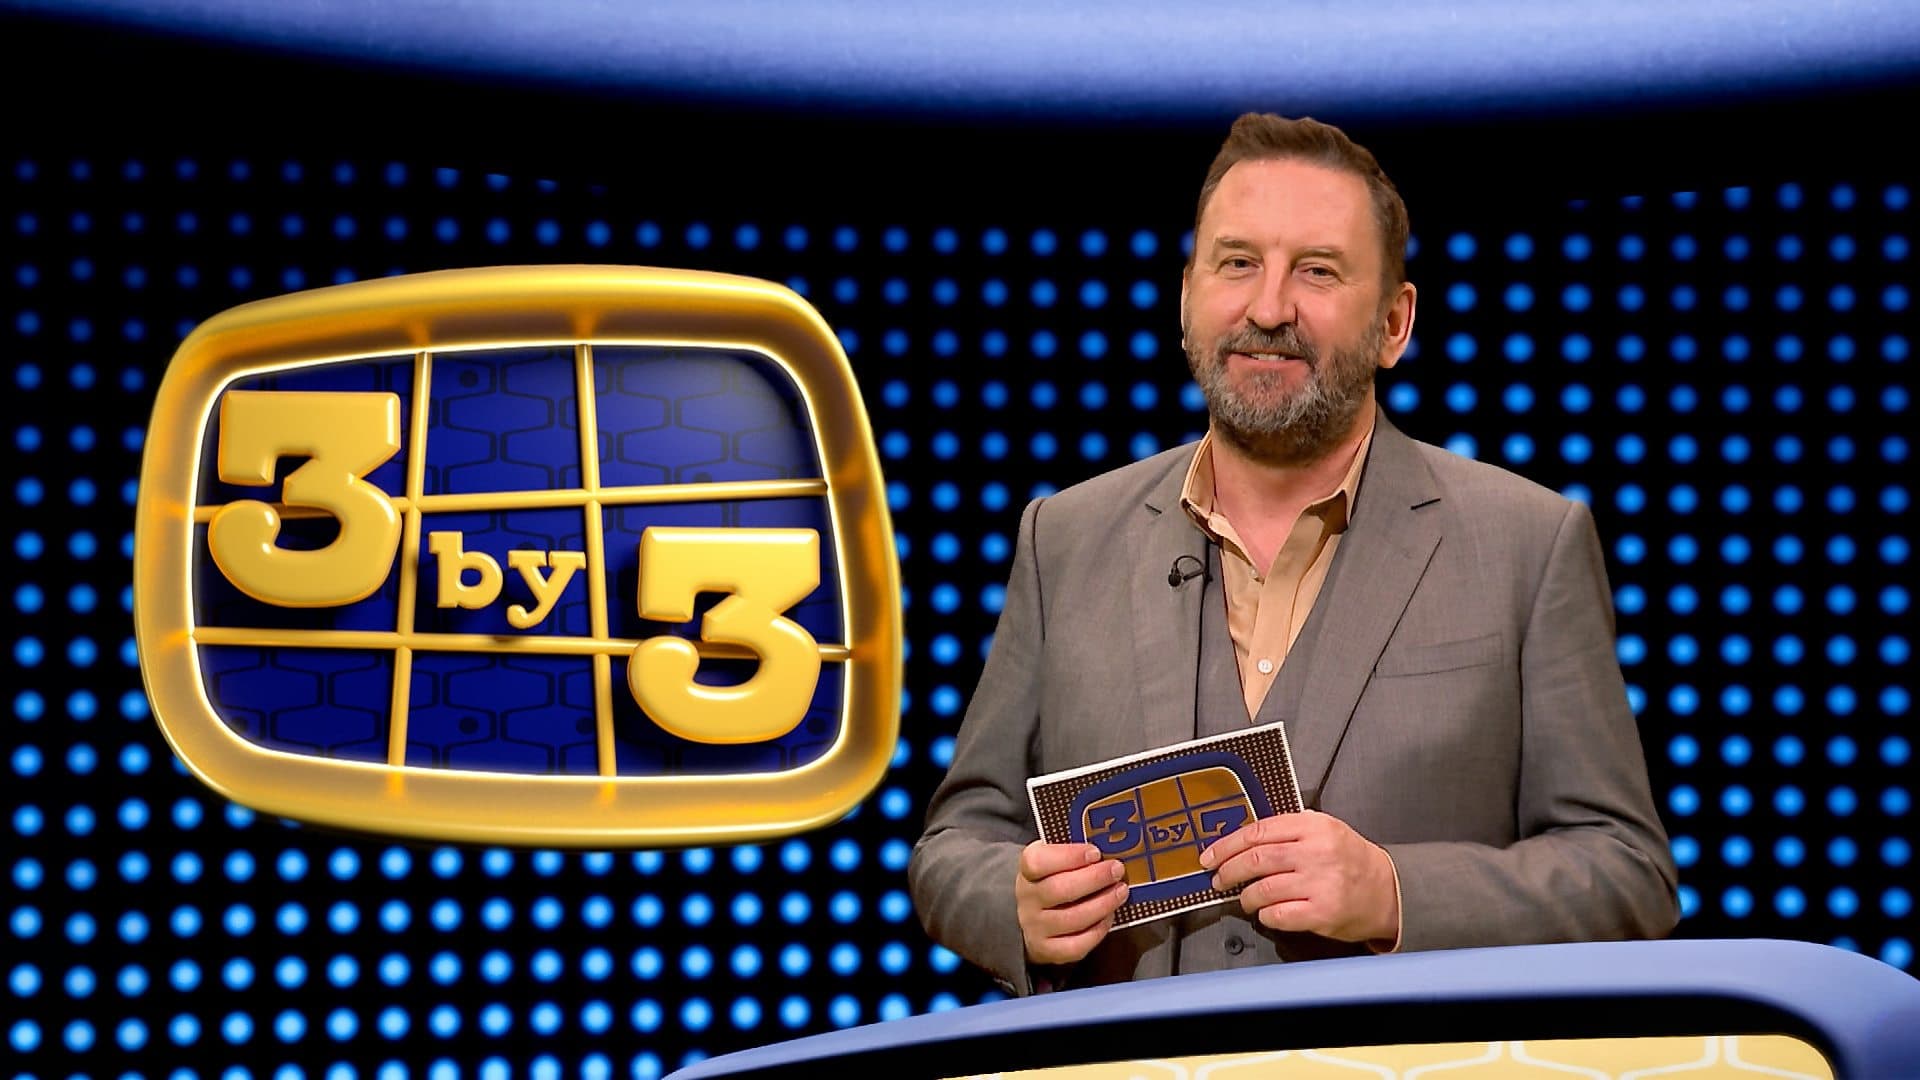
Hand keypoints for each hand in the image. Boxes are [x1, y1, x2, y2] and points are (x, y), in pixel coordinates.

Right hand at [1015, 841, 1129, 965]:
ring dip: (1102, 904)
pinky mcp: (1047, 949)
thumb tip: (1110, 844)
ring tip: (1121, 891)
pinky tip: (1109, 916)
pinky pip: (1076, 945)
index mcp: (1027, 871)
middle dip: (1093, 879)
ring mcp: (1035, 927)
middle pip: (1058, 889)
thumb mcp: (1054, 861)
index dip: (1068, 856)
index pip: (1037, 861)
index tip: (1094, 852)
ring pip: (1071, 918)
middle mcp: (1027, 899)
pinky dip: (1097, 931)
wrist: (1033, 916)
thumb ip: (1074, 854)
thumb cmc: (1052, 881)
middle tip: (1117, 870)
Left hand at [1199, 810, 1399, 946]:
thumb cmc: (1351, 860)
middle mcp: (1316, 853)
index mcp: (1313, 827)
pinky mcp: (1322, 913)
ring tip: (1245, 898)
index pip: (1257, 832)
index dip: (1226, 845)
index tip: (1210, 856)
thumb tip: (1241, 839)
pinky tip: (1266, 912)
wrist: (1388, 890)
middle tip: (1218, 879)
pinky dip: (1265, 914)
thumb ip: (1289, 830)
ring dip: (1245, 896)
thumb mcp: (1325, 830)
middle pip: (1255, 860)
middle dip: (1228, 871)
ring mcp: (1320, 884)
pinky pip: (1278, 915)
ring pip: (1262, 889)